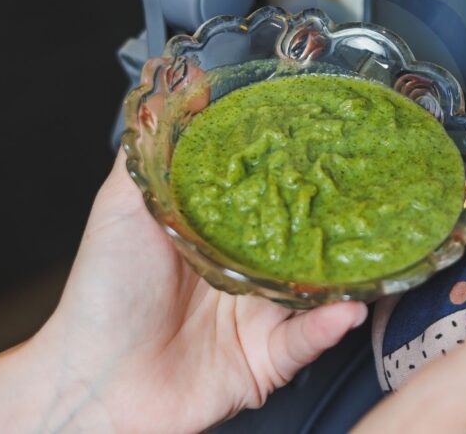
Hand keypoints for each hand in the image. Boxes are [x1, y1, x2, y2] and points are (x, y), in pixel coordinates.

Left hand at [0, 150, 366, 431]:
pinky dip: (329, 326)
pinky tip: (344, 307)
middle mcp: (250, 268)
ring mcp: (263, 313)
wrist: (91, 380)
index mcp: (223, 230)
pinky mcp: (269, 358)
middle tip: (369, 191)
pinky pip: (309, 340)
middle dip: (339, 217)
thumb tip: (175, 86)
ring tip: (374, 249)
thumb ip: (152, 152)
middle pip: (307, 237)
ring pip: (320, 288)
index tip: (328, 140)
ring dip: (348, 272)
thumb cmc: (102, 292)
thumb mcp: (121, 206)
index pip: (273, 191)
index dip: (298, 168)